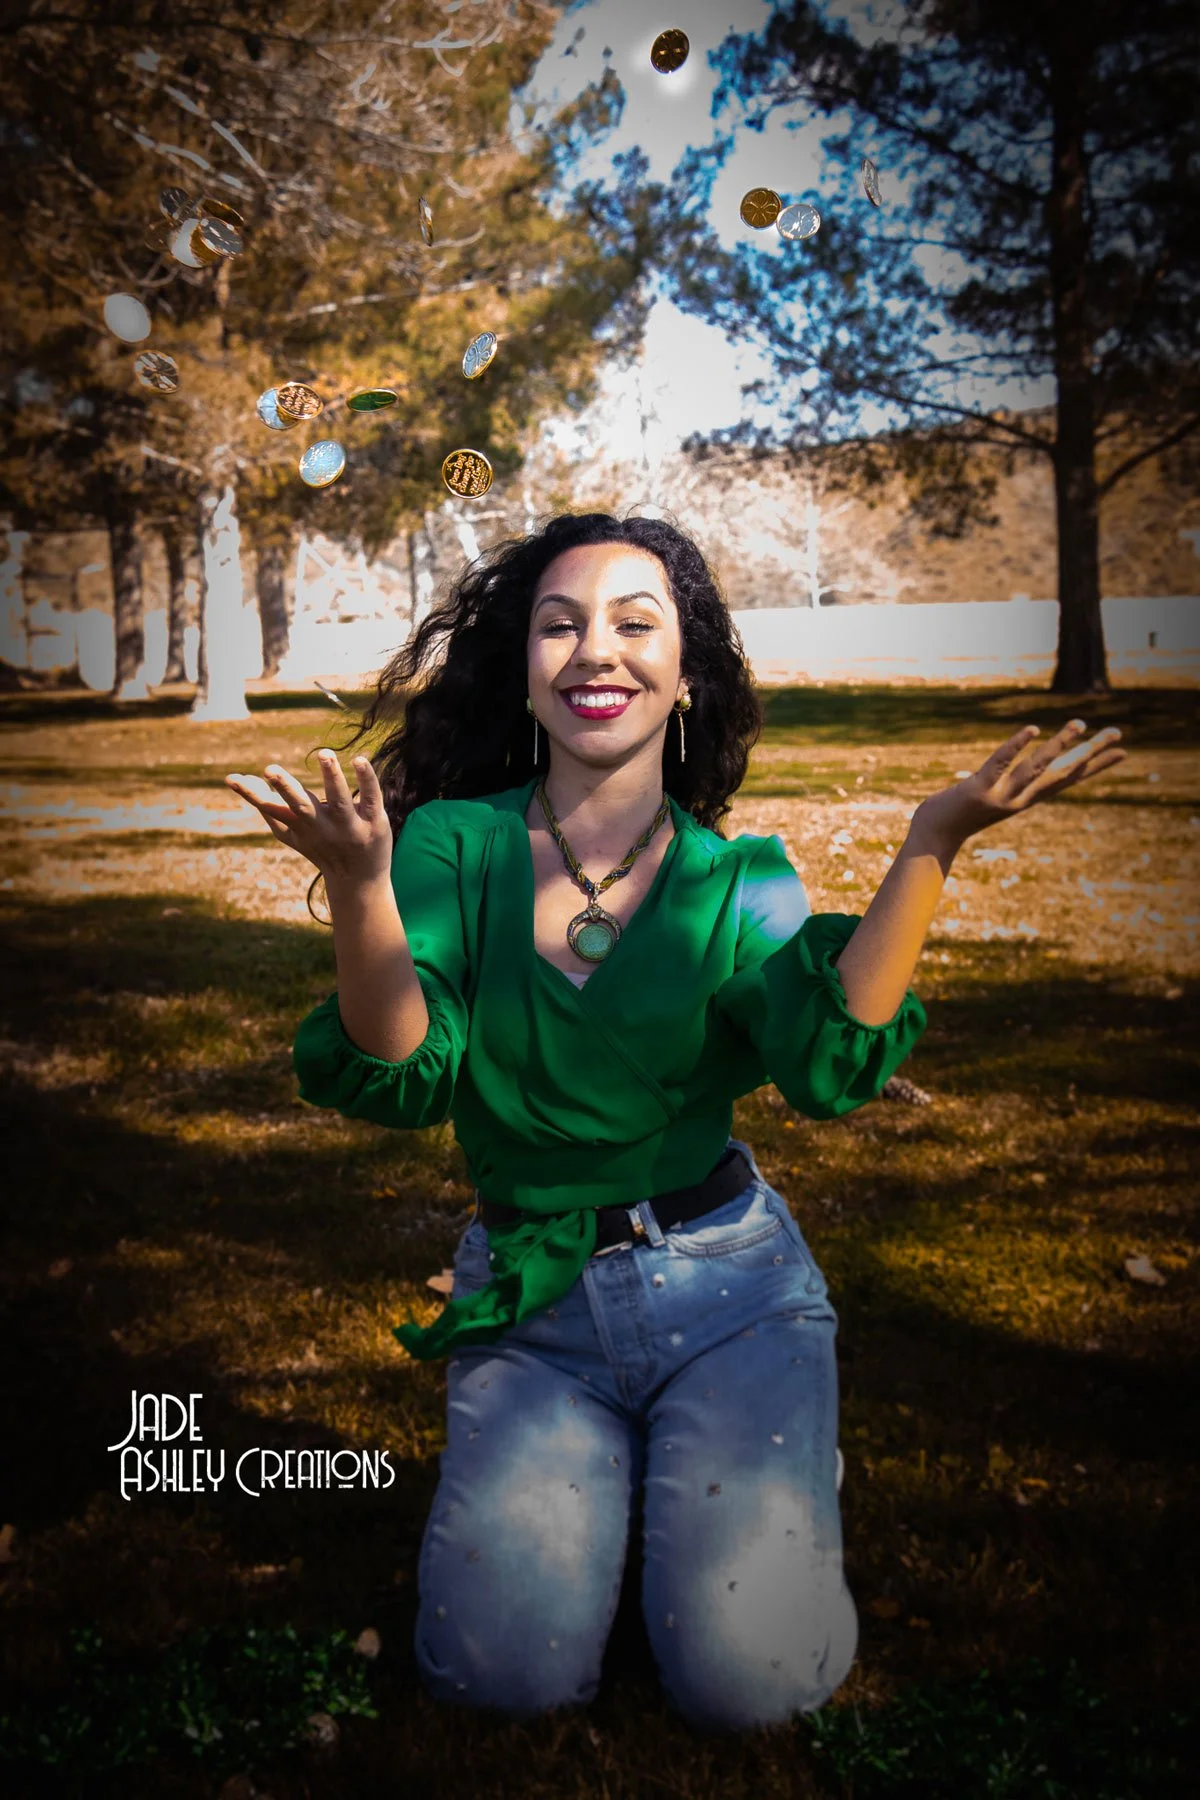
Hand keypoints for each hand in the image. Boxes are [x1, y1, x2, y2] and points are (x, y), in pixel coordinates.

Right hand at [223, 751, 392, 885]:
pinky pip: (371, 798)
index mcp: (298, 826)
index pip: (271, 808)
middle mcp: (320, 826)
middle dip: (285, 787)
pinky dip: (366, 779)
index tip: (230, 778)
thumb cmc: (323, 852)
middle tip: (269, 769)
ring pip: (338, 799)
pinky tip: (360, 760)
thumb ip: (273, 814)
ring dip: (331, 776)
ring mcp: (348, 825)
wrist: (359, 883)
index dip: (251, 793)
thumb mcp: (295, 837)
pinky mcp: (374, 822)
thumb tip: (247, 787)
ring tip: (324, 753)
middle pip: (300, 805)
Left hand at [911, 718, 1126, 854]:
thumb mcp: (991, 800)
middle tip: (1118, 734)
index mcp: (1025, 800)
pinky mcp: (978, 790)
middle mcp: (1019, 800)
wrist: (932, 839)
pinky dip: (1016, 746)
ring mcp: (1000, 796)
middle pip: (1063, 774)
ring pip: (1036, 767)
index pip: (1067, 780)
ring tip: (1081, 724)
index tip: (1122, 752)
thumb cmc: (957, 816)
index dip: (1095, 766)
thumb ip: (1008, 787)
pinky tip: (1033, 729)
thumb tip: (1022, 772)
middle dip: (1092, 754)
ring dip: (1060, 745)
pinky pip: (1000, 764)